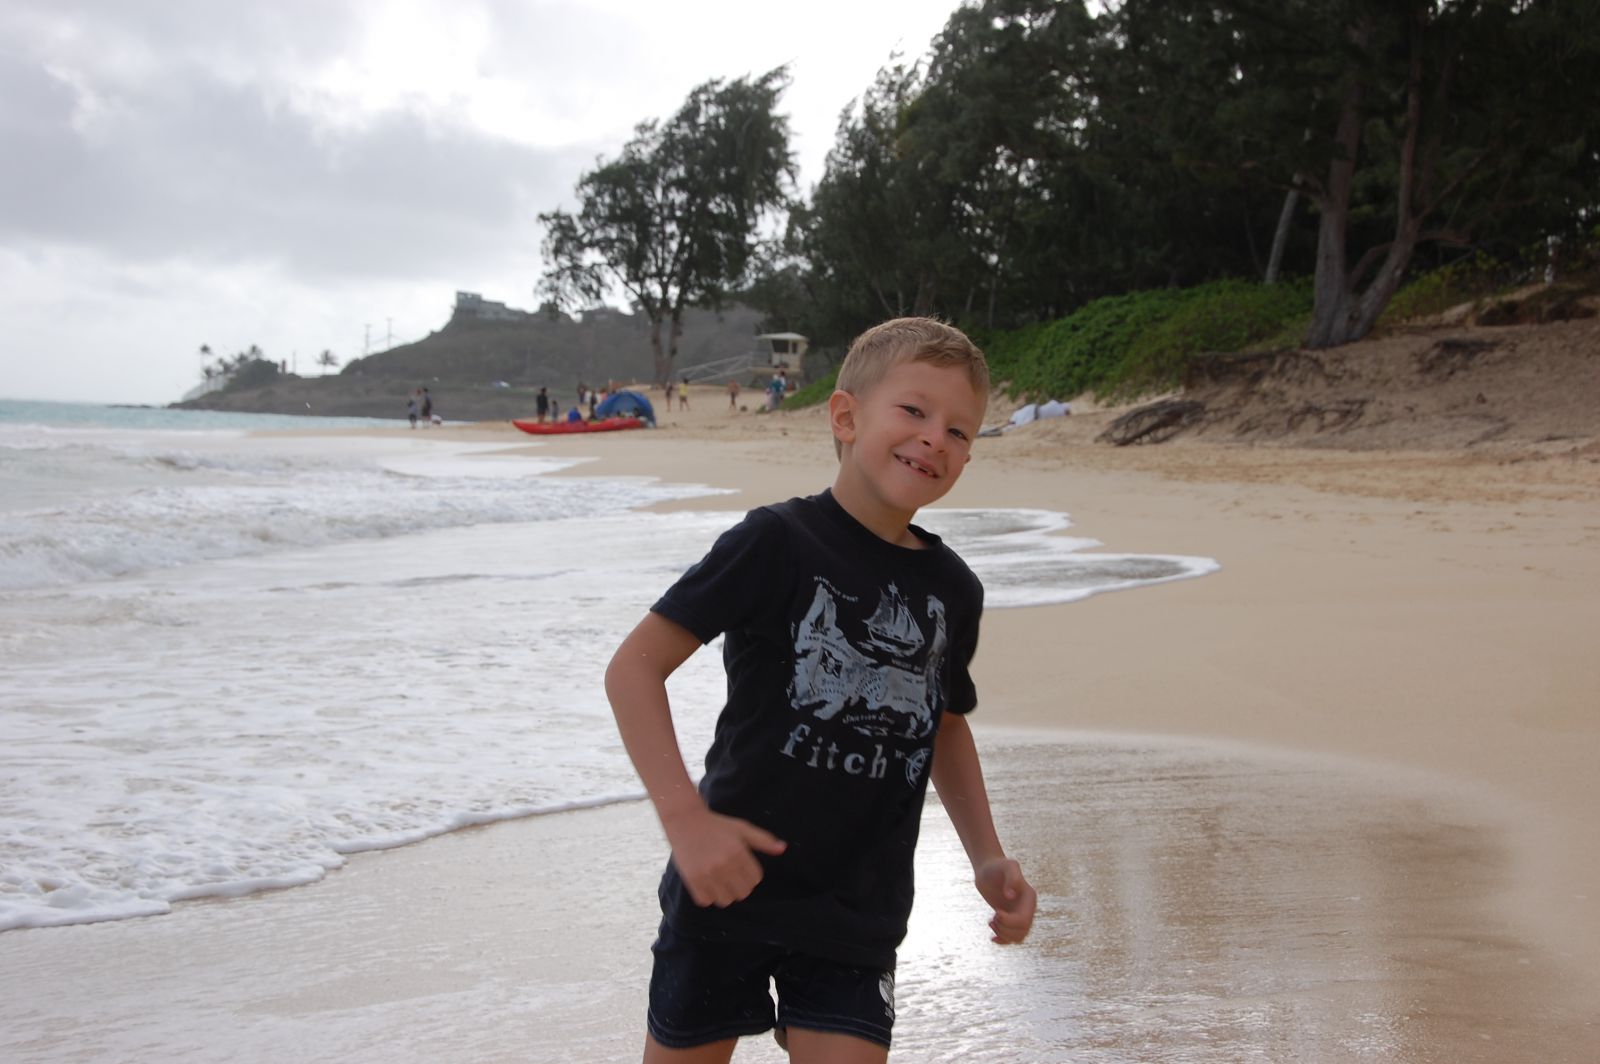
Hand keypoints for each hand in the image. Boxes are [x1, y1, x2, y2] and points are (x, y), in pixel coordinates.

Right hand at [663, 807, 786, 908]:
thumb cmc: (717, 825)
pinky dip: (707, 896)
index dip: (750, 875)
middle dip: (739, 886)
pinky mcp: (693, 880)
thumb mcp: (742, 828)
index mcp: (739, 852)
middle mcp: (725, 864)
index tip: (741, 867)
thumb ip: (763, 840)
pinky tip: (705, 882)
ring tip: (718, 879)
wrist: (685, 821)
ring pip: (725, 901)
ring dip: (723, 893)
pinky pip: (706, 901)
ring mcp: (708, 874)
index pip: (755, 879)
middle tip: (730, 874)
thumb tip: (783, 848)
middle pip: (742, 893)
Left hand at [974, 857, 1035, 943]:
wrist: (987, 869)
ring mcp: (1019, 914)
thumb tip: (1010, 897)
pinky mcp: (1009, 919)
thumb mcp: (1007, 866)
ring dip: (1003, 935)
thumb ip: (1012, 878)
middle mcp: (1027, 908)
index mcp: (1029, 899)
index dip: (1009, 921)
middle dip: (1005, 929)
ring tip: (991, 922)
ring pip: (1018, 937)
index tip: (996, 912)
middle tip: (993, 919)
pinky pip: (1011, 937)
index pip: (1024, 920)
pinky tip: (992, 937)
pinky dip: (1003, 940)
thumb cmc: (997, 866)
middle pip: (1022, 931)